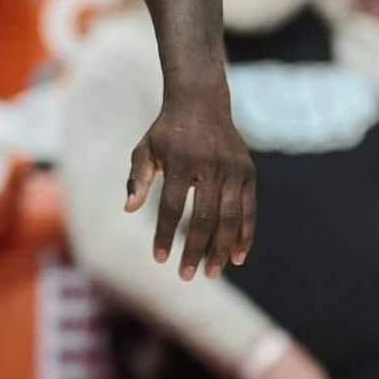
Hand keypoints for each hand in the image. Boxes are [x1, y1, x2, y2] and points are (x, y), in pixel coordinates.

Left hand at [125, 79, 255, 279]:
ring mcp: (233, 169)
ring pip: (229, 218)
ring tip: (211, 273)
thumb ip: (137, 178)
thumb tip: (129, 208)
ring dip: (220, 249)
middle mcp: (210, 166)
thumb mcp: (145, 149)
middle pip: (203, 217)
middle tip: (186, 275)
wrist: (201, 102)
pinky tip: (237, 257)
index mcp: (181, 161)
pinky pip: (248, 210)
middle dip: (195, 250)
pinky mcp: (248, 173)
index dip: (165, 234)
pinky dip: (245, 235)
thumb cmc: (167, 132)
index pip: (172, 207)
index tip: (160, 259)